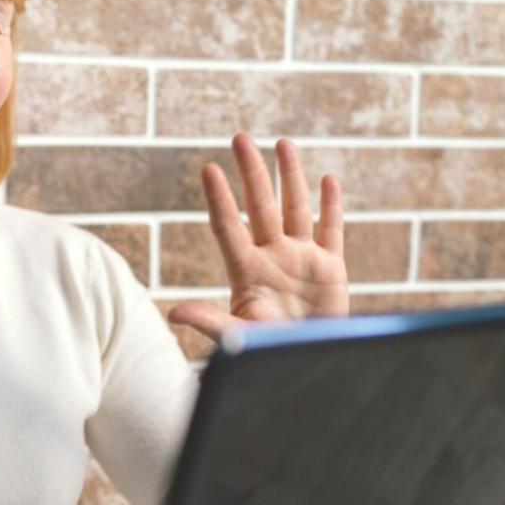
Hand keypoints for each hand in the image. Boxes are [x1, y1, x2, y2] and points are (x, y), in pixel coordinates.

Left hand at [167, 133, 347, 342]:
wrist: (306, 368)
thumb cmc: (267, 355)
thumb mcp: (237, 338)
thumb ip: (210, 322)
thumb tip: (173, 312)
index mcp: (246, 272)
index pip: (228, 227)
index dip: (219, 199)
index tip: (208, 169)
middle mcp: (272, 258)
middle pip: (260, 206)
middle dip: (251, 171)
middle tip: (240, 137)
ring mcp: (301, 260)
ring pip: (294, 208)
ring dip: (290, 176)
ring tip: (282, 143)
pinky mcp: (331, 269)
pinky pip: (331, 230)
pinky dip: (330, 206)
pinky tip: (327, 179)